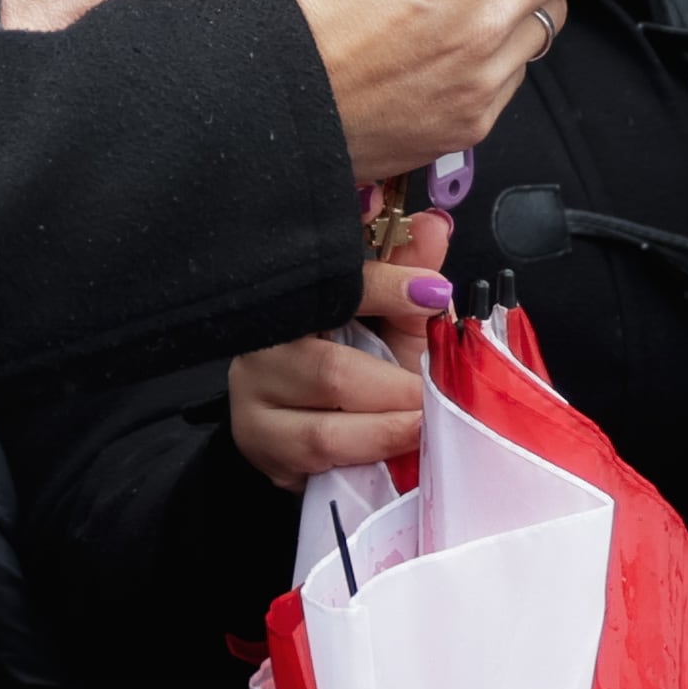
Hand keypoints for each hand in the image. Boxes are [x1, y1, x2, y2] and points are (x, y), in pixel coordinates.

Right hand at [227, 214, 453, 484]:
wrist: (322, 430)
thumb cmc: (366, 366)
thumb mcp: (394, 319)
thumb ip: (411, 274)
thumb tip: (433, 224)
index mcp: (293, 295)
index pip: (334, 283)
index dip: (385, 287)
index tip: (434, 295)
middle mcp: (260, 342)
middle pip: (329, 369)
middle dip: (395, 388)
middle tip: (435, 395)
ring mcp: (251, 400)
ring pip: (323, 427)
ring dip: (386, 431)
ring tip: (423, 426)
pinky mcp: (260, 449)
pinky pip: (316, 463)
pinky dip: (365, 458)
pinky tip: (394, 453)